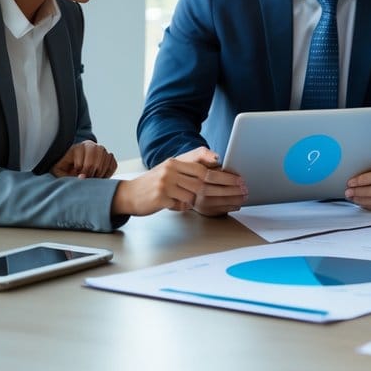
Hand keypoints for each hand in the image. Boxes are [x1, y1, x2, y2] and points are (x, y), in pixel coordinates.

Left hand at [51, 140, 116, 178]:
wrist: (73, 163)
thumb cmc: (65, 168)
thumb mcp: (58, 170)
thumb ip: (63, 175)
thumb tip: (80, 178)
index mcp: (78, 147)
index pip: (84, 162)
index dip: (82, 174)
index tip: (79, 178)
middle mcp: (92, 146)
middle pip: (96, 163)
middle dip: (91, 175)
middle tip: (87, 180)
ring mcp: (102, 150)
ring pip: (106, 162)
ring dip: (100, 174)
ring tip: (93, 178)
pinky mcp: (109, 156)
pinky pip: (113, 165)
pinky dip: (108, 173)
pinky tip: (100, 176)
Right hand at [111, 147, 239, 215]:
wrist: (128, 194)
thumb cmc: (155, 183)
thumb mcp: (172, 169)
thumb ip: (192, 165)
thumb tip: (217, 162)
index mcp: (176, 162)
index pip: (205, 169)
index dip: (224, 176)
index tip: (239, 181)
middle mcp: (171, 170)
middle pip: (204, 181)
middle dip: (226, 188)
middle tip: (241, 192)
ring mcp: (165, 184)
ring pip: (195, 194)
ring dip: (212, 200)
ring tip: (228, 203)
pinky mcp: (160, 198)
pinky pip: (181, 205)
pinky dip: (187, 207)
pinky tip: (189, 208)